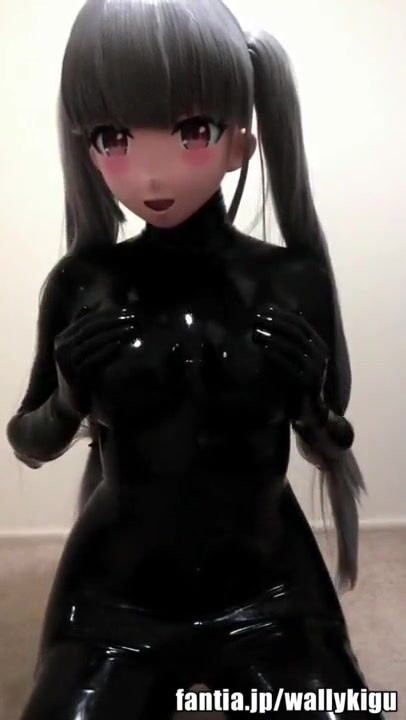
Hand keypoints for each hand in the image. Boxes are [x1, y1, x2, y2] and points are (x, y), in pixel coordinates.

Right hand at [53, 306, 138, 416]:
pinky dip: (108, 350)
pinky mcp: (74, 375)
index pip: (87, 320)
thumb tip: (91, 307)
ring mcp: (66, 362)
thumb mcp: (77, 351)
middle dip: (114, 321)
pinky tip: (122, 345)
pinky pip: (94, 359)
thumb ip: (82, 332)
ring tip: (132, 328)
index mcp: (62, 339)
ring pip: (93, 342)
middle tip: (133, 317)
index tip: (127, 310)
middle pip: (91, 329)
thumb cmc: (78, 375)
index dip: (108, 314)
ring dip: (115, 333)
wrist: (67, 404)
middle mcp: (61, 348)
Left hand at [252, 302, 329, 424]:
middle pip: (296, 333)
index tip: (263, 310)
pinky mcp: (306, 383)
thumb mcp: (296, 358)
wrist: (311, 411)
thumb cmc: (298, 381)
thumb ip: (290, 341)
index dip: (281, 315)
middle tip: (256, 319)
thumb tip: (272, 316)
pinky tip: (261, 349)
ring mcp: (315, 370)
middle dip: (275, 323)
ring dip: (272, 337)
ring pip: (292, 347)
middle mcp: (320, 355)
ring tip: (255, 332)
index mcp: (319, 346)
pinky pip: (288, 365)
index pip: (301, 323)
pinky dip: (274, 354)